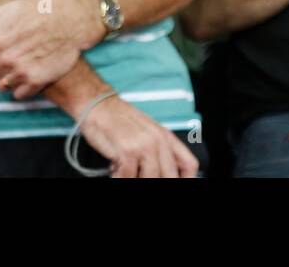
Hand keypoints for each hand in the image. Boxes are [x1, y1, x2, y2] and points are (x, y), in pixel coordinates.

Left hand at [0, 0, 101, 98]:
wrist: (72, 20)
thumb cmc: (40, 11)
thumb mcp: (9, 7)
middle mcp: (6, 59)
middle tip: (7, 58)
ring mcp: (21, 71)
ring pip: (1, 86)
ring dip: (7, 79)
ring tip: (18, 67)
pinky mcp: (37, 80)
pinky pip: (19, 94)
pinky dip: (22, 87)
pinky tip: (29, 74)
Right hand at [79, 94, 199, 177]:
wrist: (98, 105)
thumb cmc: (119, 120)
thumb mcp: (147, 133)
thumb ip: (159, 151)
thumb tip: (164, 173)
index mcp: (167, 137)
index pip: (189, 165)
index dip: (186, 179)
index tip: (176, 183)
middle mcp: (159, 141)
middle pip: (169, 176)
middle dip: (155, 181)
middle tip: (139, 175)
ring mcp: (144, 146)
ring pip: (150, 179)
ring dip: (135, 179)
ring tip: (125, 170)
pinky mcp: (127, 151)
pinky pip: (128, 178)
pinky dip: (119, 177)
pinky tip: (114, 169)